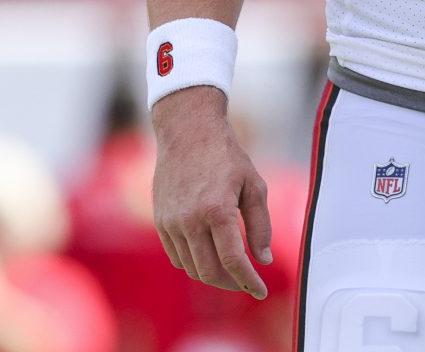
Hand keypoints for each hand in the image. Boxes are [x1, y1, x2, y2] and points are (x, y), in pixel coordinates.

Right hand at [151, 86, 273, 299]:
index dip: (249, 282)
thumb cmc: (227, 157)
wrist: (188, 133)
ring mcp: (171, 223)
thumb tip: (263, 260)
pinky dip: (193, 263)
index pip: (233, 261)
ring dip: (211, 275)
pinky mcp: (160, 221)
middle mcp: (190, 221)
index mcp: (217, 211)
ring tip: (230, 269)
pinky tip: (208, 255)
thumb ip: (260, 225)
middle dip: (231, 283)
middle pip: (209, 272)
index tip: (261, 291)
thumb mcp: (253, 185)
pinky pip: (176, 256)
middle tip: (246, 282)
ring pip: (191, 267)